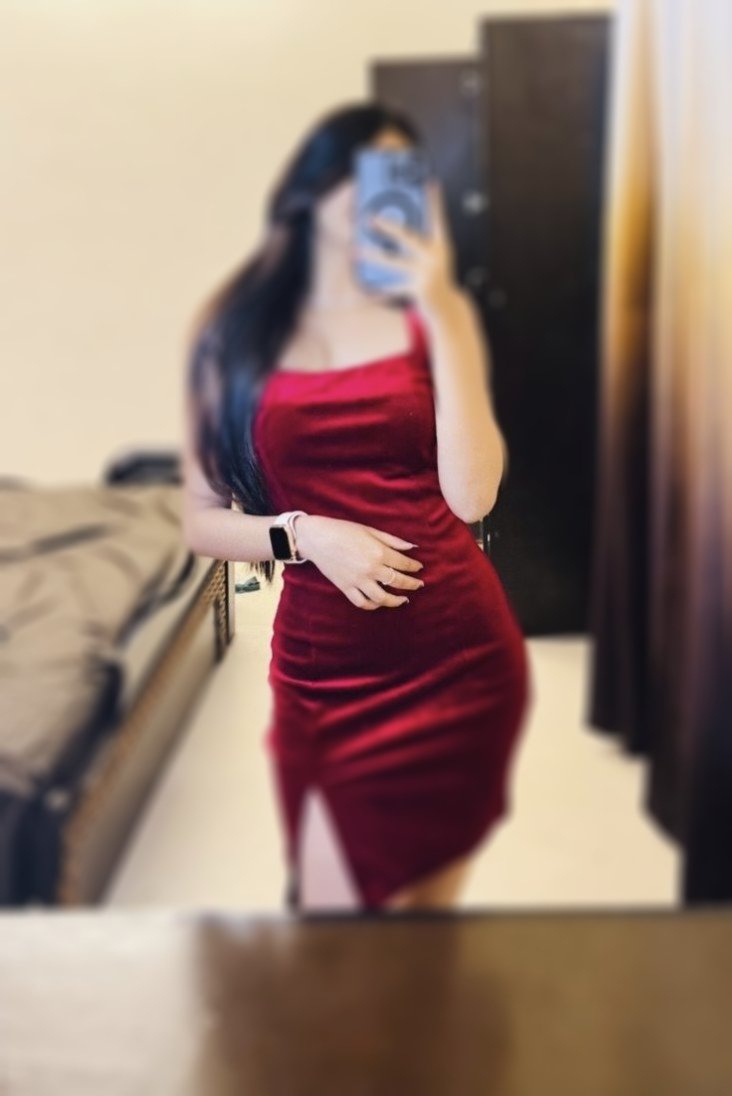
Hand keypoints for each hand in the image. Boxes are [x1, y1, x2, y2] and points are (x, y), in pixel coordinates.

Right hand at [293, 514, 424, 610]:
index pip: (403, 564)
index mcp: (378, 552)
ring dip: (396, 600)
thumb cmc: (343, 530)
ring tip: (403, 599)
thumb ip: (392, 540)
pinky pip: (362, 602)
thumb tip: (412, 547)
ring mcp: (358, 581)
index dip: (414, 566)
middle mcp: (370, 569)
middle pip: (397, 582)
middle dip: (412, 584)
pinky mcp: (346, 588)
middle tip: (419, 585)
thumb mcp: (370, 530)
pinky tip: (379, 602)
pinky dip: (373, 605)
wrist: (316, 538)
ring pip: (382, 598)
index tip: (419, 568)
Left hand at [356, 179, 455, 311]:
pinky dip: (381, 288)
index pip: (438, 219)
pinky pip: (394, 286)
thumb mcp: (434, 258)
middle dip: (386, 227)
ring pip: (393, 261)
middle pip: (407, 237)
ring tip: (354, 251)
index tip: (430, 183)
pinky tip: (368, 288)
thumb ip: (421, 244)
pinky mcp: (419, 289)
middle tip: (368, 218)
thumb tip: (394, 228)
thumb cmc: (435, 278)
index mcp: (441, 245)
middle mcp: (436, 256)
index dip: (434, 202)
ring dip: (372, 256)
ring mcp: (427, 272)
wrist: (447, 308)